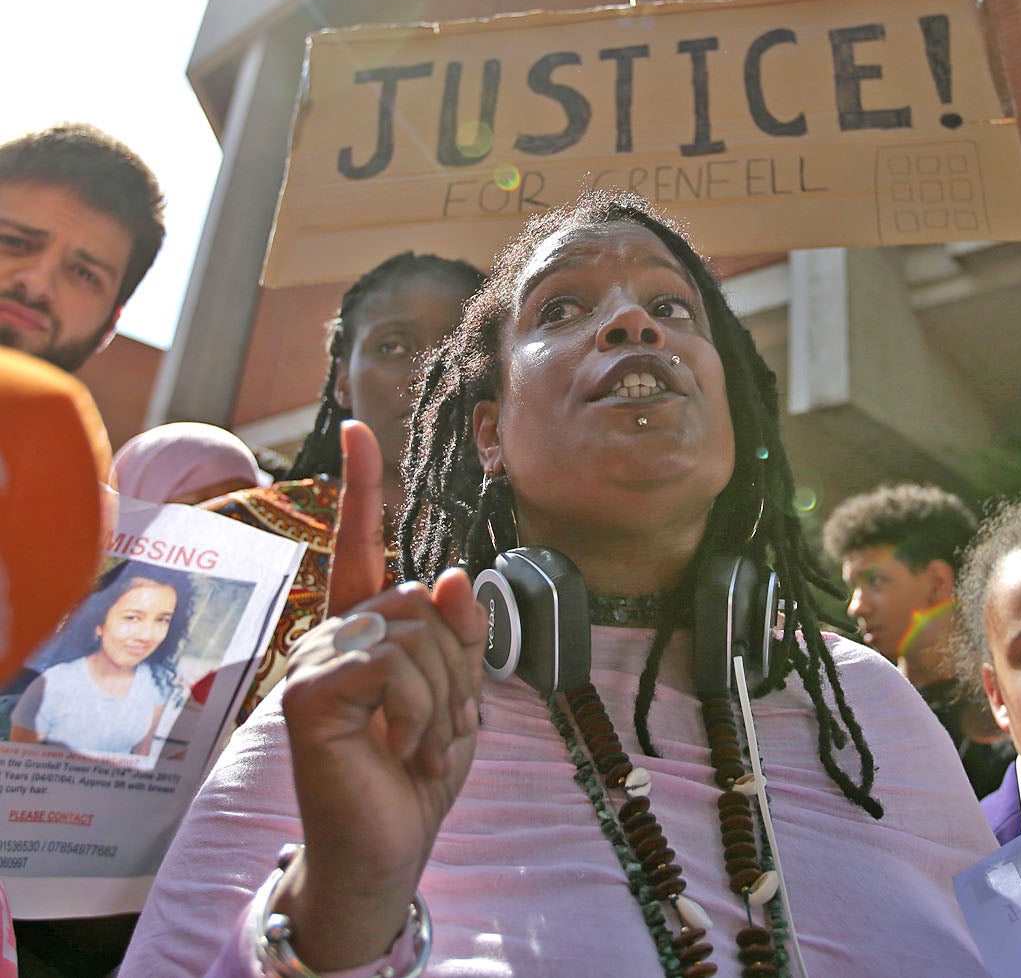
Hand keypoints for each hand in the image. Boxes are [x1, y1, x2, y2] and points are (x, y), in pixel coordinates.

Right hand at [273, 420, 486, 969]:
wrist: (390, 844)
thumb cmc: (418, 768)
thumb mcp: (457, 694)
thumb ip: (457, 635)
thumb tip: (446, 571)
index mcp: (368, 630)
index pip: (364, 547)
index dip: (365, 488)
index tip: (360, 430)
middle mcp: (335, 635)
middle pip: (421, 601)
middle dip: (456, 667)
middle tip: (438, 724)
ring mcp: (316, 662)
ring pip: (414, 632)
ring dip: (442, 698)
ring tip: (420, 744)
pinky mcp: (309, 694)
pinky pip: (390, 665)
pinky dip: (417, 711)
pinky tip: (399, 750)